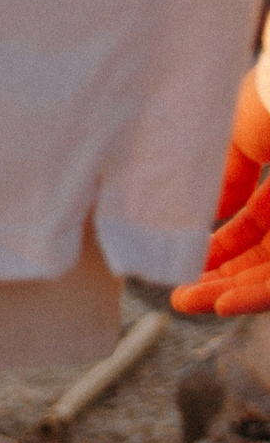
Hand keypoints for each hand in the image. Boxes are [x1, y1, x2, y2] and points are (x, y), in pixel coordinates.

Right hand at [171, 69, 269, 314]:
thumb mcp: (239, 137)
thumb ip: (225, 179)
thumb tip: (210, 213)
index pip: (256, 225)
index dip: (221, 250)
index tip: (188, 265)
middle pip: (267, 256)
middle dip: (222, 279)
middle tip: (182, 298)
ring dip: (237, 294)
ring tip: (194, 305)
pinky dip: (262, 295)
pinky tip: (228, 302)